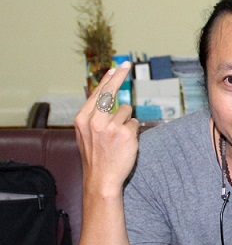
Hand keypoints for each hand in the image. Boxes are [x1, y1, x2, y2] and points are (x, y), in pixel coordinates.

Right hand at [74, 61, 139, 194]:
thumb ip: (95, 116)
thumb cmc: (96, 157)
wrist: (101, 179)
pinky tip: (126, 144)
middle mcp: (95, 120)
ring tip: (119, 138)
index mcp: (83, 119)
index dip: (109, 79)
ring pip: (127, 111)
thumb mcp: (87, 134)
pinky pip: (135, 123)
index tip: (116, 67)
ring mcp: (111, 127)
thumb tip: (107, 95)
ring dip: (127, 121)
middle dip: (119, 76)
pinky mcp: (125, 134)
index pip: (98, 92)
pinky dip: (134, 132)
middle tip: (126, 64)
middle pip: (110, 91)